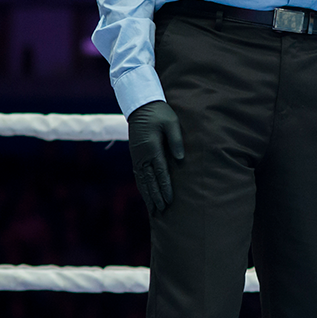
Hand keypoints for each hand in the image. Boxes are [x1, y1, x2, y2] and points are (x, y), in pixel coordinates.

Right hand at [128, 100, 184, 215]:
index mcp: (151, 148)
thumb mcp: (171, 122)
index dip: (164, 188)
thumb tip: (180, 158)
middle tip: (162, 211)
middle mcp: (141, 155)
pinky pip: (138, 175)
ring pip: (141, 180)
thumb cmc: (160, 113)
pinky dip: (142, 187)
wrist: (141, 105)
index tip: (169, 200)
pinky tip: (146, 195)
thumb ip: (176, 140)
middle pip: (149, 180)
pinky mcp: (135, 155)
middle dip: (155, 197)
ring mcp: (137, 156)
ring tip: (153, 209)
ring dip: (147, 195)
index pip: (159, 172)